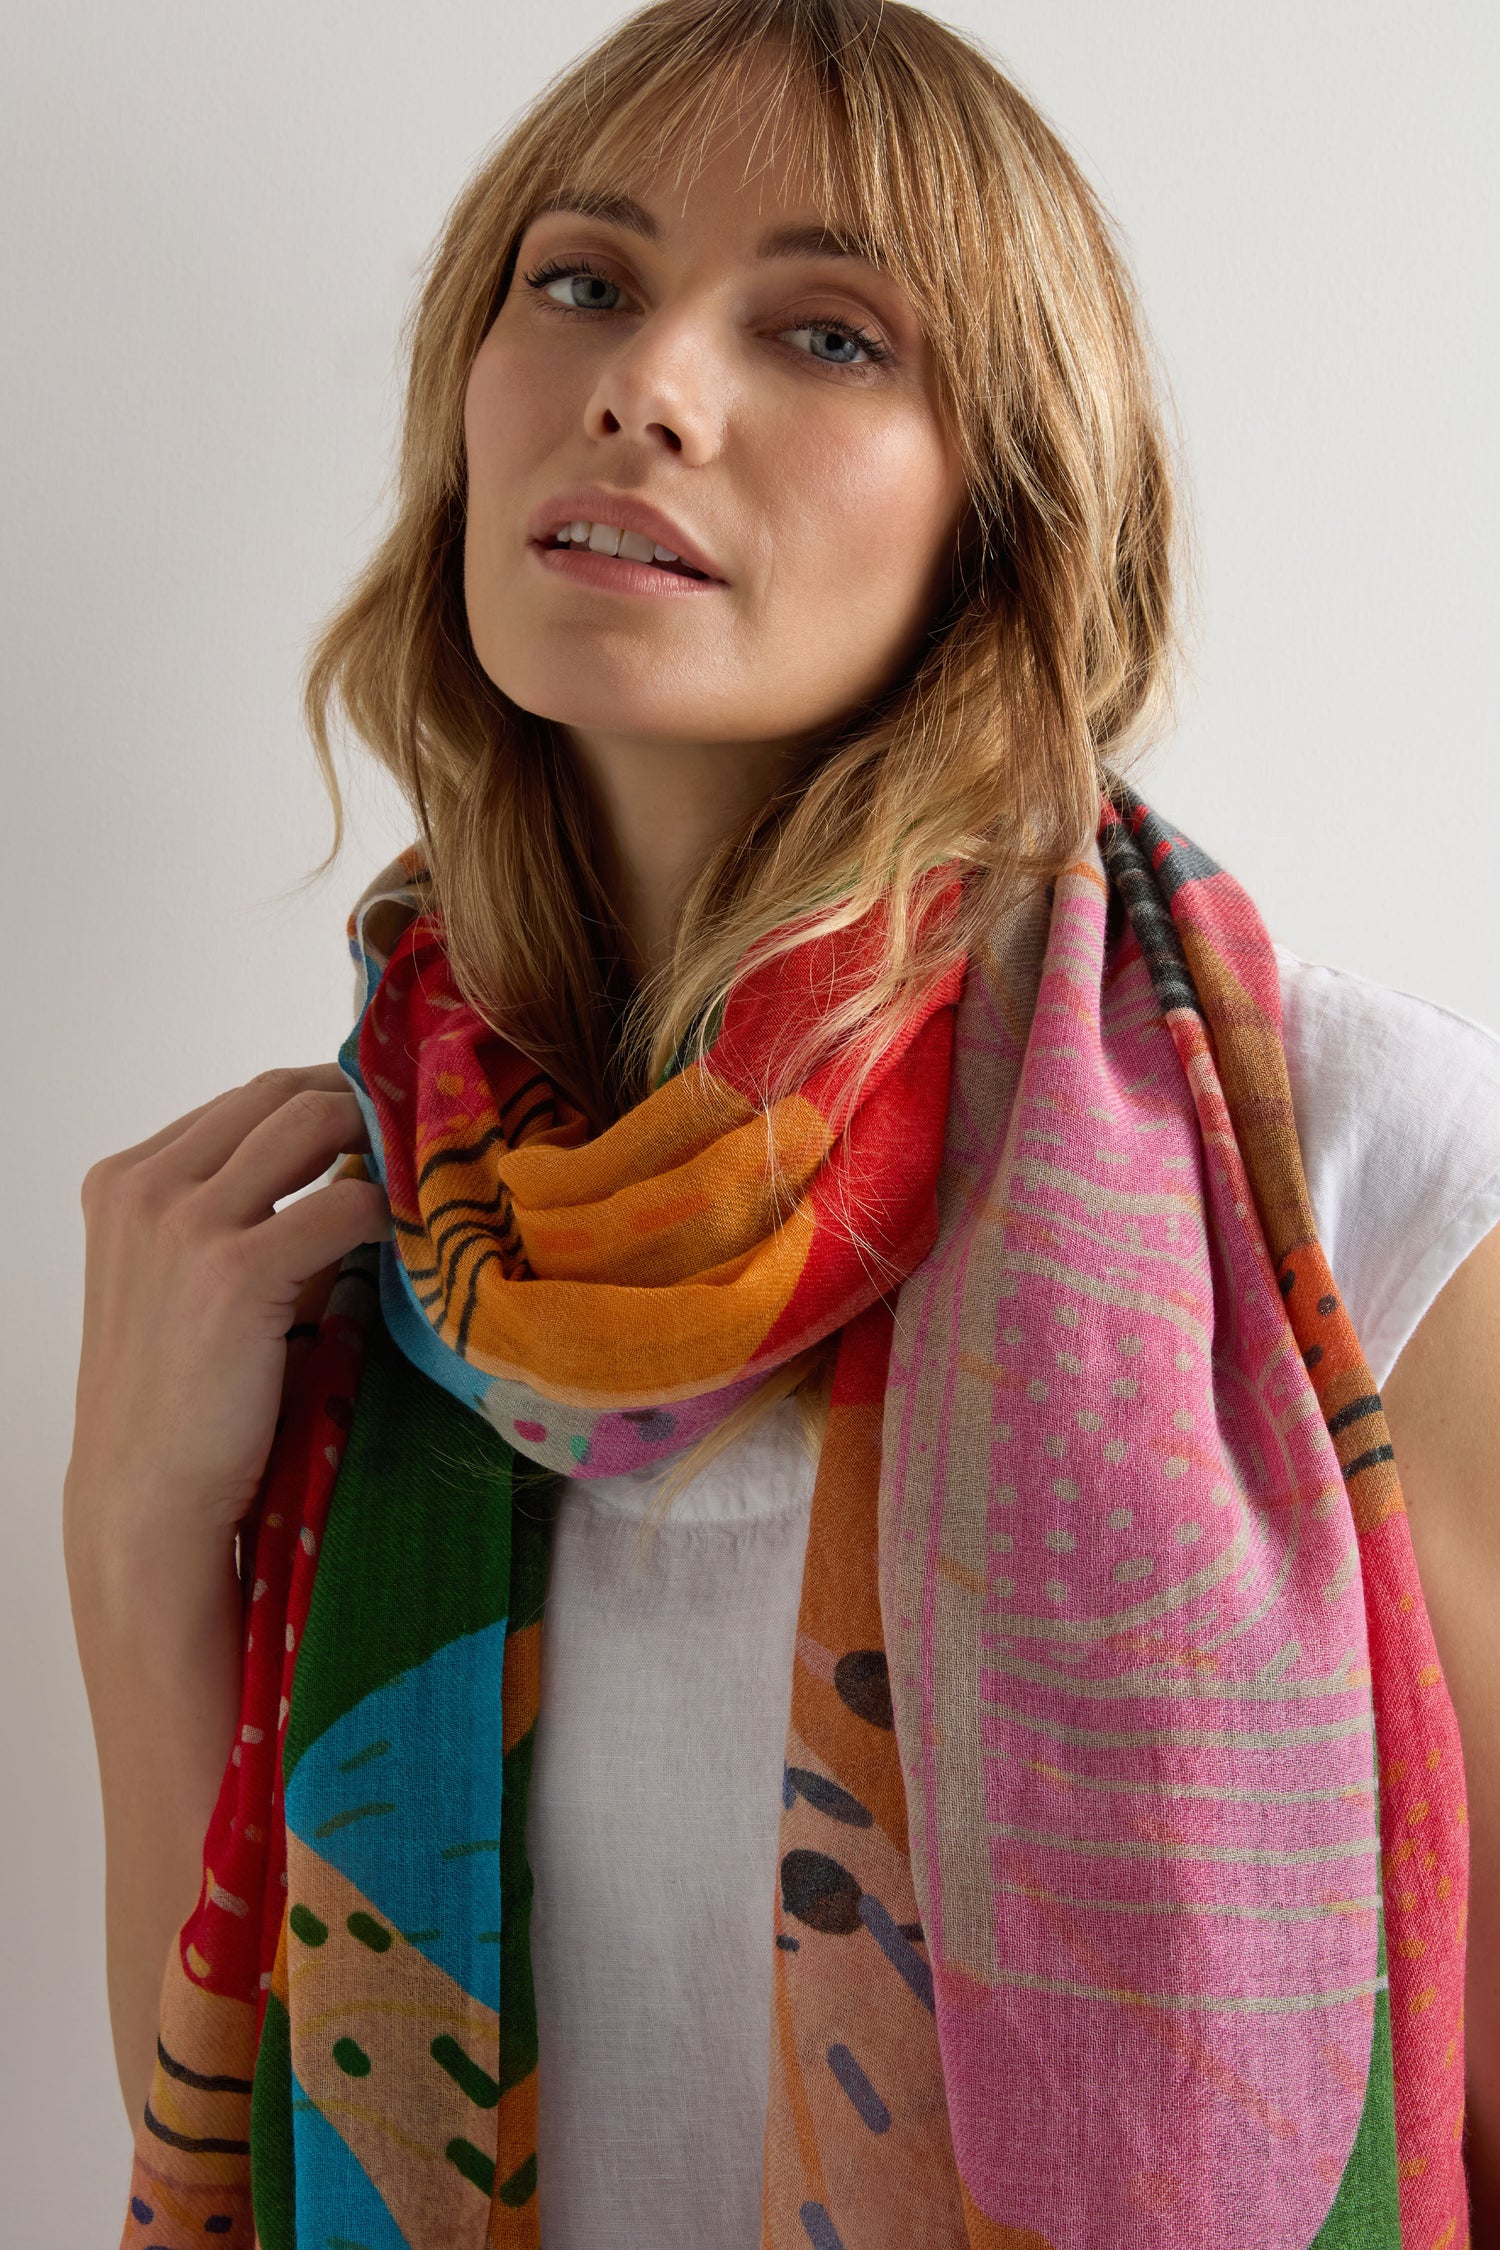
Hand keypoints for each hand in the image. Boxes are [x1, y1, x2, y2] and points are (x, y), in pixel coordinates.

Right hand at [66, 1065, 392, 1550]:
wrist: (146, 1495)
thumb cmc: (179, 1395)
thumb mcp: (183, 1275)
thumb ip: (244, 1209)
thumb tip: (351, 1161)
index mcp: (123, 1180)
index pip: (244, 1099)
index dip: (323, 1099)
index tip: (381, 1118)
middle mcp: (144, 1186)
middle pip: (278, 1095)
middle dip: (357, 1102)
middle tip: (416, 1138)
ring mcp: (184, 1223)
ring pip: (312, 1124)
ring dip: (377, 1141)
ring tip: (415, 1178)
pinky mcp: (235, 1272)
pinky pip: (344, 1205)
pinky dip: (385, 1212)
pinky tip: (402, 1239)